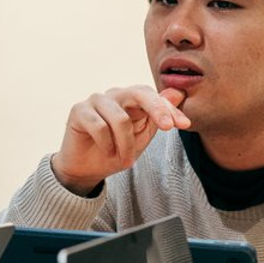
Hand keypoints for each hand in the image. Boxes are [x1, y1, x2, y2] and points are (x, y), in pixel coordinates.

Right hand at [51, 86, 189, 194]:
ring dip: (126, 146)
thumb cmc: (114, 151)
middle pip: (138, 93)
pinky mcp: (78, 110)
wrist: (85, 169)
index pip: (152, 96)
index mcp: (131, 99)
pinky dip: (106, 145)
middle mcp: (114, 95)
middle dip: (157, 109)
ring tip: (123, 160)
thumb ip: (158, 117)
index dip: (169, 109)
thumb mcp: (142, 138)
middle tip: (167, 127)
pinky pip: (99, 127)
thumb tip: (177, 93)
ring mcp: (95, 101)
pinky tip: (105, 151)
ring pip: (120, 119)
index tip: (185, 125)